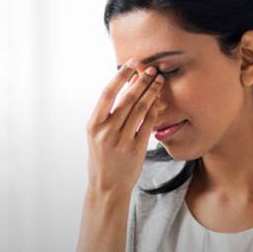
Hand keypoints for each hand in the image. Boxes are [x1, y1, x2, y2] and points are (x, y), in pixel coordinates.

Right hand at [85, 58, 166, 195]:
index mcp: (93, 125)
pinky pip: (148, 124)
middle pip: (127, 98)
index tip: (131, 64)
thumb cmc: (102, 159)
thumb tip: (125, 88)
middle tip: (152, 69)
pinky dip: (154, 110)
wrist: (106, 187)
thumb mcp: (97, 136)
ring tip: (158, 81)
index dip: (121, 76)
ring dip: (151, 92)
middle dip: (142, 80)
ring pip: (140, 109)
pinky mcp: (136, 149)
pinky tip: (158, 102)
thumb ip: (107, 116)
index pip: (108, 93)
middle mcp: (106, 131)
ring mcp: (121, 141)